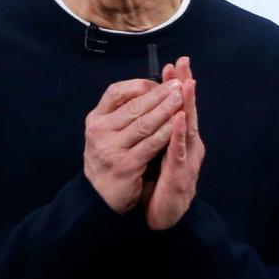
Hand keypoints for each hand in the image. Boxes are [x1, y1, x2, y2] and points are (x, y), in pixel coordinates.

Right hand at [84, 77, 185, 213]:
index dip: (139, 85)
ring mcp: (111, 149)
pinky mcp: (125, 165)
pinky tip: (179, 124)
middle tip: (179, 84)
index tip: (159, 82)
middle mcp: (99, 131)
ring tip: (182, 99)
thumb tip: (150, 88)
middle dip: (159, 94)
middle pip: (134, 106)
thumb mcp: (107, 132)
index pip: (115, 92)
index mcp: (95, 119)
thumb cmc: (110, 158)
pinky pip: (150, 144)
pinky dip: (166, 132)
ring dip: (166, 110)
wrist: (100, 196)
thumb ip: (123, 113)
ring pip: (144, 124)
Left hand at [141, 56, 204, 229]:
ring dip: (188, 104)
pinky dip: (179, 134)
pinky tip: (178, 118)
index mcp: (182, 140)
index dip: (178, 86)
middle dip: (185, 86)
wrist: (166, 219)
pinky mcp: (180, 176)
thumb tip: (153, 111)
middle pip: (187, 111)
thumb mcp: (159, 155)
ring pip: (188, 128)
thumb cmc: (161, 186)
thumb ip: (159, 134)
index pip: (180, 108)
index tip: (173, 65)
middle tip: (183, 62)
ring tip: (186, 82)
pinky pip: (179, 152)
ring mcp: (187, 161)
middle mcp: (188, 147)